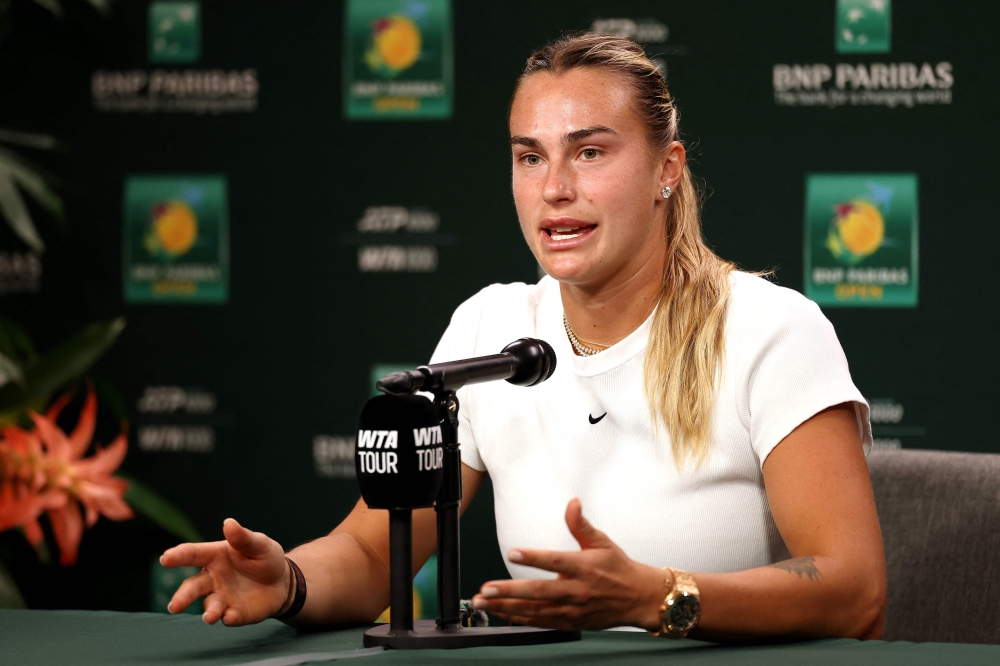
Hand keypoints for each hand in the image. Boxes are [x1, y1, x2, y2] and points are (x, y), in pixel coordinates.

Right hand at [160, 518, 289, 625]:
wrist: (283, 581)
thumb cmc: (265, 557)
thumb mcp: (259, 544)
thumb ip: (243, 537)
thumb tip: (228, 523)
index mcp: (215, 556)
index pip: (193, 554)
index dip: (178, 555)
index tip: (165, 558)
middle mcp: (213, 578)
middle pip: (193, 587)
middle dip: (183, 596)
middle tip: (175, 606)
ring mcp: (222, 597)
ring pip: (209, 605)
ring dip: (209, 611)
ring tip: (210, 616)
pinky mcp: (235, 613)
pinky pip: (228, 617)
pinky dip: (228, 618)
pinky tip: (231, 616)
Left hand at [471, 498, 664, 630]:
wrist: (638, 599)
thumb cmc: (618, 568)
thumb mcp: (602, 542)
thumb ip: (581, 524)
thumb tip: (572, 502)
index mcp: (584, 567)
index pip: (555, 561)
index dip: (534, 557)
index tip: (512, 552)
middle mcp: (577, 590)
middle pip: (539, 592)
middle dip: (509, 591)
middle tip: (486, 589)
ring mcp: (572, 610)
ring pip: (535, 610)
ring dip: (507, 607)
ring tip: (484, 602)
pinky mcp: (570, 623)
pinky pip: (541, 622)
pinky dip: (520, 619)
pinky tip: (501, 613)